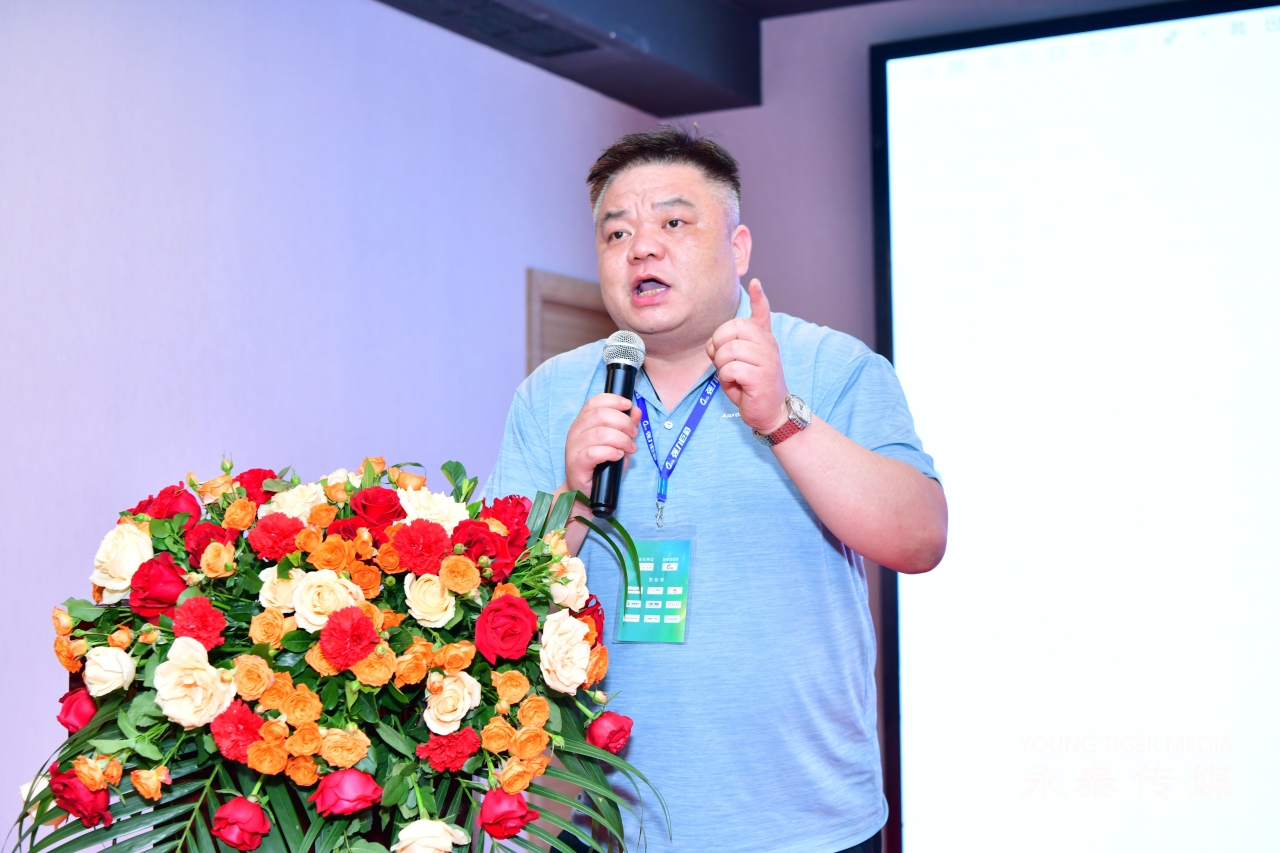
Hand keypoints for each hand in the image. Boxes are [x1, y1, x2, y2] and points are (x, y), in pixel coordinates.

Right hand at [563, 393, 641, 494]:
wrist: (584, 491)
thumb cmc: (600, 466)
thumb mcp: (617, 443)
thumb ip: (626, 426)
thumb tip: (636, 411)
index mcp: (583, 422)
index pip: (595, 402)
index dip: (613, 400)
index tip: (629, 406)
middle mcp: (576, 431)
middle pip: (600, 415)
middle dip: (623, 422)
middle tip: (634, 433)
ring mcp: (574, 447)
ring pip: (600, 433)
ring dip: (621, 439)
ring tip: (630, 448)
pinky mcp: (576, 463)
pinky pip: (595, 452)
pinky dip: (611, 452)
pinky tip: (618, 455)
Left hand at [706, 279, 788, 433]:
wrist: (771, 412)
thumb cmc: (751, 387)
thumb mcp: (741, 363)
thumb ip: (730, 348)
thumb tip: (713, 343)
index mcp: (763, 339)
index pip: (762, 313)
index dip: (758, 298)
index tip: (755, 283)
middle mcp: (768, 345)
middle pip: (733, 327)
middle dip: (719, 343)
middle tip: (723, 361)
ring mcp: (766, 359)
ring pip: (729, 350)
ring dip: (722, 366)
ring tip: (731, 376)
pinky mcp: (761, 376)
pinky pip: (731, 369)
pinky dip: (726, 379)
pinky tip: (736, 385)